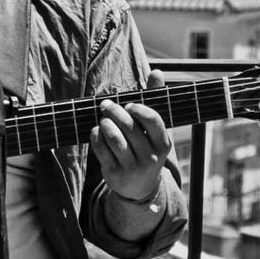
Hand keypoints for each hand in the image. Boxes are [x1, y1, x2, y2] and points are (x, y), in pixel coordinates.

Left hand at [90, 69, 172, 204]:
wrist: (140, 187)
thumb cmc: (146, 148)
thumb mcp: (154, 130)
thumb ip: (155, 100)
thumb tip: (156, 71)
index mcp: (163, 144)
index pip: (154, 121)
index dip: (139, 109)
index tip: (129, 105)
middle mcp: (151, 157)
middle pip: (129, 127)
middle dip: (114, 112)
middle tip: (105, 105)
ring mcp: (132, 167)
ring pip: (114, 138)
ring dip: (105, 124)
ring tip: (103, 120)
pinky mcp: (114, 174)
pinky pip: (101, 149)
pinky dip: (96, 136)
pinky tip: (97, 131)